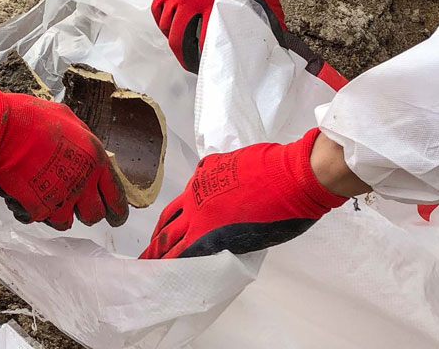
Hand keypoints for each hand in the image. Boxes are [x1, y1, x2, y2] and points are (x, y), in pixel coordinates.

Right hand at [0, 88, 127, 229]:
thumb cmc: (29, 118)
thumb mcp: (67, 119)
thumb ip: (82, 139)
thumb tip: (86, 149)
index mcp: (94, 159)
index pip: (116, 196)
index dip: (116, 210)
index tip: (114, 216)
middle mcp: (82, 182)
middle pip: (94, 215)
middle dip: (84, 211)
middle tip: (73, 201)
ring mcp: (60, 198)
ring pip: (66, 222)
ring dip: (58, 211)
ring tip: (46, 195)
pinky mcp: (37, 208)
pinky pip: (41, 219)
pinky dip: (35, 211)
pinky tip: (26, 195)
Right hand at [140, 127, 347, 258]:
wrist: (294, 176)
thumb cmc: (283, 214)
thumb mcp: (252, 240)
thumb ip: (225, 240)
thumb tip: (216, 240)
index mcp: (206, 230)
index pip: (178, 251)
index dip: (164, 263)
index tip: (153, 271)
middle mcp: (195, 208)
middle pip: (167, 232)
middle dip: (154, 249)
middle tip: (144, 260)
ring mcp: (199, 186)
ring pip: (173, 209)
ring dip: (163, 226)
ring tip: (156, 237)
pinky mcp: (208, 167)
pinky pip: (193, 185)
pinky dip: (189, 198)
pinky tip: (188, 202)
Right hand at [152, 0, 283, 71]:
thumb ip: (268, 16)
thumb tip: (278, 40)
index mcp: (215, 3)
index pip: (206, 44)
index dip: (209, 61)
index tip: (215, 68)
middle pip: (179, 40)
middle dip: (186, 58)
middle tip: (195, 65)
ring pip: (166, 26)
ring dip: (174, 40)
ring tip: (185, 47)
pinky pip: (158, 10)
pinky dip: (163, 22)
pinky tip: (172, 27)